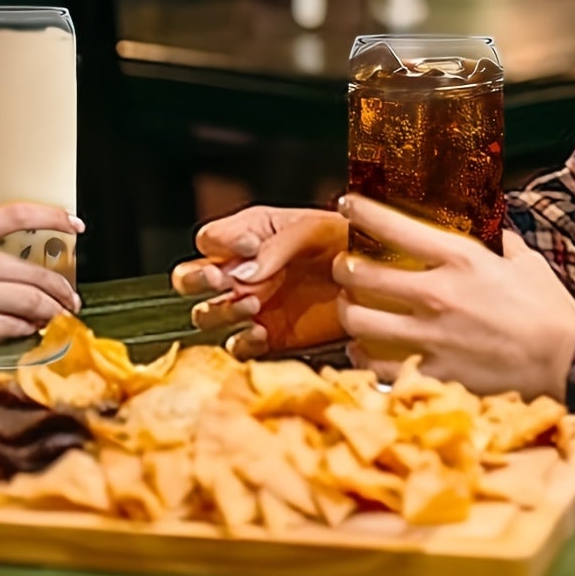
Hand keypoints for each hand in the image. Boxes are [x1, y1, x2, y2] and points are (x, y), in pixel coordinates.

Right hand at [0, 202, 84, 342]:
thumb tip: (2, 257)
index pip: (16, 216)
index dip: (50, 217)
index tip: (75, 223)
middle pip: (30, 271)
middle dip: (59, 287)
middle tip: (71, 298)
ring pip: (25, 299)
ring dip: (49, 309)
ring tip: (59, 315)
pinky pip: (1, 326)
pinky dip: (21, 327)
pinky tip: (30, 328)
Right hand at [170, 204, 345, 356]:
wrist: (384, 283)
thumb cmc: (351, 242)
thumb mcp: (315, 230)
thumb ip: (276, 247)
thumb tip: (242, 274)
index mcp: (252, 232)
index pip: (210, 238)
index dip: (221, 244)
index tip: (249, 248)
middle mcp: (245, 270)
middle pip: (190, 276)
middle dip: (198, 278)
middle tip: (221, 279)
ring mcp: (253, 305)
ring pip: (207, 313)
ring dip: (222, 310)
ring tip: (252, 306)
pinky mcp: (270, 337)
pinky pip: (237, 345)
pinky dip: (243, 341)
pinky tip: (261, 332)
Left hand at [333, 195, 574, 401]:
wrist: (569, 362)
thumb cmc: (550, 311)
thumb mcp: (525, 262)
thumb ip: (499, 241)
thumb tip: (488, 223)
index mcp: (459, 259)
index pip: (391, 225)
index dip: (360, 210)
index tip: (347, 204)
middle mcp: (436, 294)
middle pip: (361, 275)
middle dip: (343, 266)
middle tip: (344, 265)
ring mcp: (431, 337)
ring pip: (359, 321)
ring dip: (347, 311)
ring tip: (349, 307)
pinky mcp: (434, 373)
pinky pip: (377, 366)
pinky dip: (362, 357)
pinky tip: (362, 350)